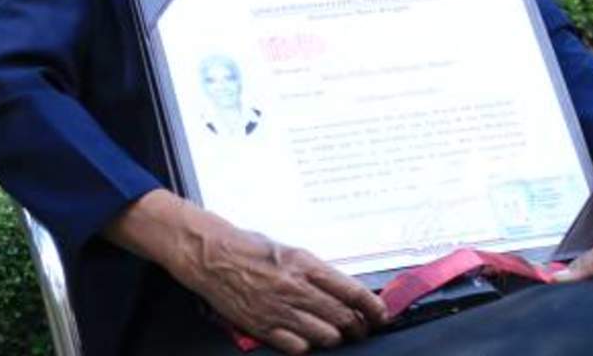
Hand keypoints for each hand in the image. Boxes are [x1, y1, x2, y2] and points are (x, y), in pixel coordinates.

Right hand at [106, 190, 386, 353]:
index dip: (372, 307)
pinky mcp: (263, 327)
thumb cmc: (248, 248)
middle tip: (361, 328)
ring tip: (335, 333)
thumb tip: (343, 290)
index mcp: (305, 264)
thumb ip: (315, 271)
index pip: (351, 291)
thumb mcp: (289, 250)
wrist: (211, 255)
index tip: (381, 315)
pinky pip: (298, 347)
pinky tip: (307, 338)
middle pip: (342, 317)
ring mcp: (280, 310)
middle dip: (358, 327)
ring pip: (325, 336)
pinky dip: (307, 345)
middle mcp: (296, 288)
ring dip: (334, 337)